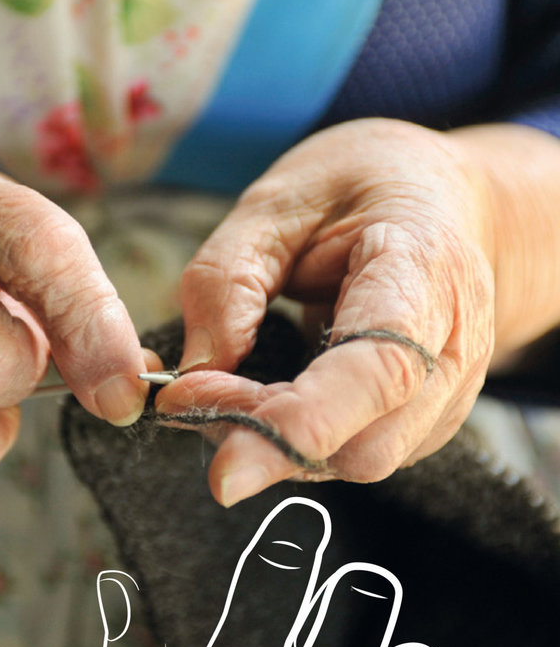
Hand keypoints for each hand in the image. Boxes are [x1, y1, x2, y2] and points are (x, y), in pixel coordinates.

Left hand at [158, 118, 499, 505]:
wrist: (442, 196)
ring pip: (360, 459)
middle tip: (191, 395)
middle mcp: (454, 344)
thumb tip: (195, 371)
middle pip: (366, 442)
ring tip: (222, 393)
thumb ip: (229, 277)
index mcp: (424, 270)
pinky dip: (299, 440)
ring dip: (276, 444)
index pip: (377, 372)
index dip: (297, 425)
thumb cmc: (362, 186)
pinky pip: (359, 451)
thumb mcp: (278, 200)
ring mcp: (450, 388)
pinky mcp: (429, 415)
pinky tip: (265, 398)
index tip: (220, 460)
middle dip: (265, 436)